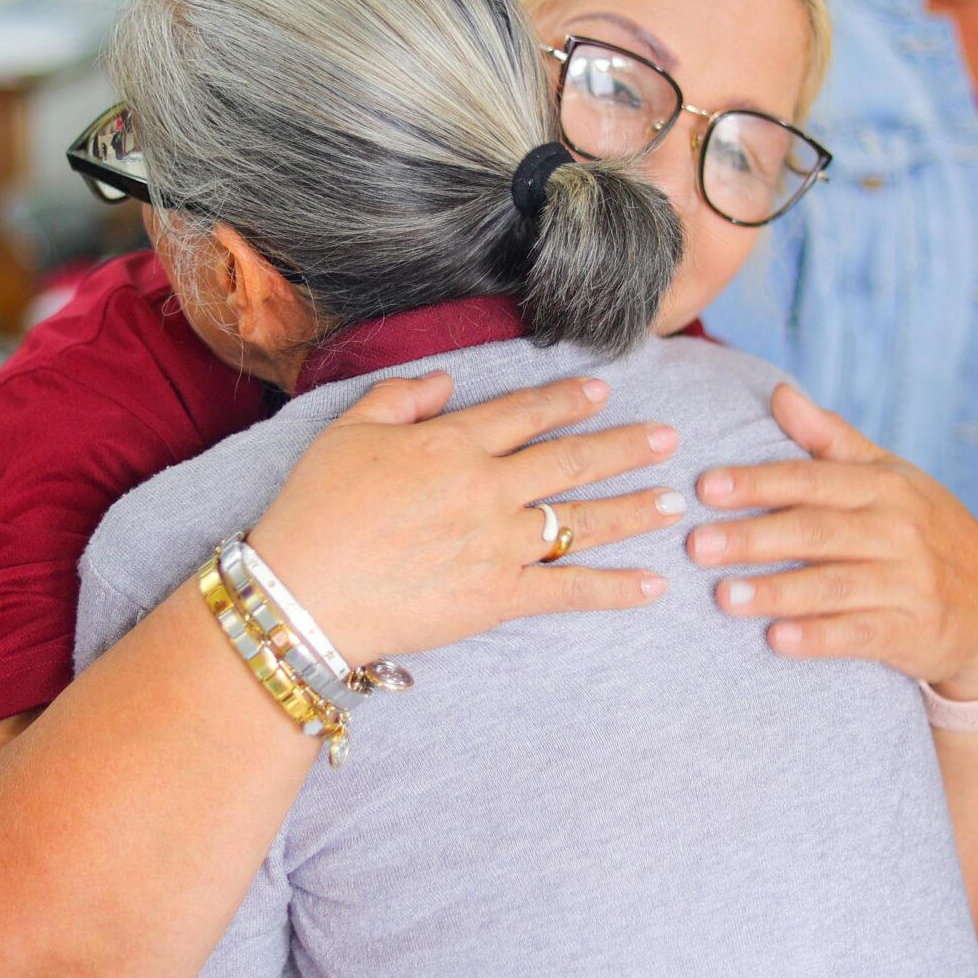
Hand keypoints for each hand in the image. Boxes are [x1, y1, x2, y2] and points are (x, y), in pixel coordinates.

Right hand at [249, 372, 681, 664]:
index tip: (604, 391)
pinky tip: (653, 586)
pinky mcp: (498, 597)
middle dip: (626, 447)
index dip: (568, 399)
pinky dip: (614, 589)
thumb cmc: (315, 510)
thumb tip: (444, 380)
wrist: (304, 594)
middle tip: (670, 439)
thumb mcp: (346, 432)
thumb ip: (400, 397)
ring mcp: (499, 544)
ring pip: (582, 520)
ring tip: (673, 502)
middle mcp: (487, 488)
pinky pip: (568, 590)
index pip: (525, 413)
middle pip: (571, 461)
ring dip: (633, 510)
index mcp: (452, 443)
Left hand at [689, 384, 977, 698]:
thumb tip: (779, 393)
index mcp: (885, 487)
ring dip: (775, 591)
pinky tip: (775, 640)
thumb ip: (832, 441)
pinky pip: (859, 634)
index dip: (757, 482)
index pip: (812, 479)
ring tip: (722, 596)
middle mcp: (899, 530)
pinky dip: (818, 637)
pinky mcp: (914, 632)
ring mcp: (909, 583)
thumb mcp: (890, 478)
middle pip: (815, 531)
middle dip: (752, 537)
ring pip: (832, 585)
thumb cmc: (926, 533)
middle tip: (695, 545)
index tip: (704, 487)